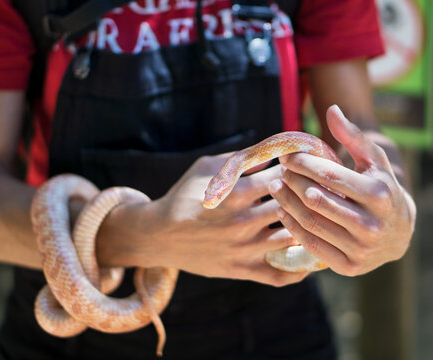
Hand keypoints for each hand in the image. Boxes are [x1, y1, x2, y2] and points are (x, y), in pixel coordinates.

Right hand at [97, 153, 307, 286]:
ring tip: (312, 220)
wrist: (159, 235)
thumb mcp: (205, 168)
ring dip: (306, 228)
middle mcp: (244, 222)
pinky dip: (299, 269)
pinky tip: (307, 258)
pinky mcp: (241, 270)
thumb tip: (272, 154)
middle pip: (292, 206)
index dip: (296, 170)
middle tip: (312, 192)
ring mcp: (244, 249)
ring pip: (293, 238)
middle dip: (305, 196)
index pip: (282, 177)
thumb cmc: (184, 196)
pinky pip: (279, 275)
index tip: (301, 168)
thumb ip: (239, 159)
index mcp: (237, 194)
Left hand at [269, 105, 415, 275]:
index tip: (286, 156)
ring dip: (287, 203)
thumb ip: (353, 136)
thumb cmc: (381, 189)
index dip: (303, 164)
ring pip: (311, 222)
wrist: (399, 234)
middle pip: (317, 199)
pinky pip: (312, 244)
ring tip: (275, 187)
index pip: (331, 176)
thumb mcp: (374, 161)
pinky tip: (282, 211)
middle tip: (279, 172)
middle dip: (292, 182)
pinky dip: (293, 227)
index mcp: (379, 194)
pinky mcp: (349, 267)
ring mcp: (361, 249)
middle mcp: (371, 224)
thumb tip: (332, 110)